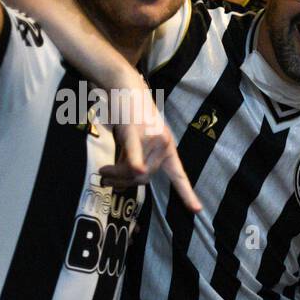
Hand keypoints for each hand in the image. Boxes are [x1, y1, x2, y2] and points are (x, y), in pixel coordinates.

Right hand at [98, 82, 202, 212]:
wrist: (127, 87)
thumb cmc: (131, 116)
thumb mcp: (138, 142)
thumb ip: (134, 162)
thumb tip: (121, 185)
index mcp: (168, 149)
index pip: (179, 176)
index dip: (187, 195)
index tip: (196, 211)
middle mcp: (164, 144)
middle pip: (145, 177)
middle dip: (124, 182)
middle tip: (107, 178)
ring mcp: (151, 137)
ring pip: (133, 169)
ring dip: (115, 174)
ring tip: (103, 171)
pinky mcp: (134, 130)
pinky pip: (133, 150)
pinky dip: (133, 161)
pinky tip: (134, 169)